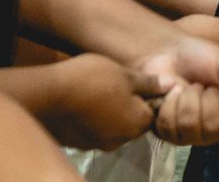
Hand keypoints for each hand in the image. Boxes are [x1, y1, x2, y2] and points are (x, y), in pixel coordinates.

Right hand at [47, 53, 162, 150]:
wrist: (48, 95)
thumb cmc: (93, 79)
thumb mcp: (126, 74)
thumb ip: (149, 83)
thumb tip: (170, 86)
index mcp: (136, 124)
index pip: (153, 114)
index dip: (148, 96)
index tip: (137, 82)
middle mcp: (119, 141)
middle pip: (132, 123)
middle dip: (128, 105)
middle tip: (115, 83)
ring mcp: (96, 144)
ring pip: (111, 127)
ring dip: (109, 113)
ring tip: (96, 90)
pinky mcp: (77, 143)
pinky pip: (92, 130)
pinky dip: (91, 119)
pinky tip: (82, 101)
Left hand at [139, 34, 218, 146]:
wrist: (167, 54)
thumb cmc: (200, 57)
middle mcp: (216, 129)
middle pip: (216, 128)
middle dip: (207, 98)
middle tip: (203, 85)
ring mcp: (191, 134)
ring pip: (191, 127)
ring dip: (187, 98)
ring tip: (187, 87)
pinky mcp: (168, 133)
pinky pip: (169, 127)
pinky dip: (169, 103)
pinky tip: (172, 93)